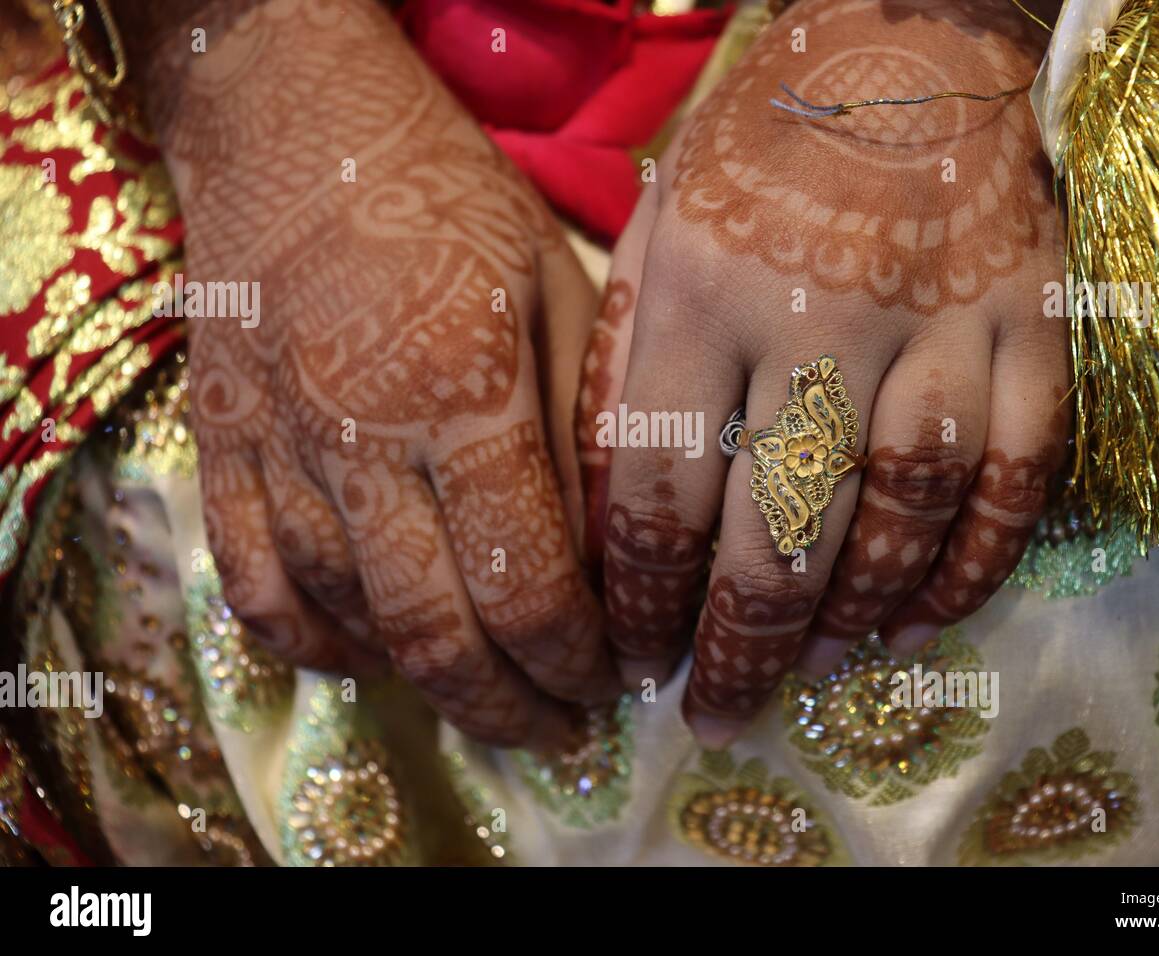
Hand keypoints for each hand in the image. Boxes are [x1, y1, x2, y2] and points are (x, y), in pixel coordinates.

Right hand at [129, 0, 617, 747]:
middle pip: (438, 632)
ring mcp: (278, 450)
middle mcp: (364, 442)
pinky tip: (368, 658)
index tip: (614, 682)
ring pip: (348, 623)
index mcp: (465, 396)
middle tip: (562, 728)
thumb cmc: (450, 198)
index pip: (527, 583)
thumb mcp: (558, 286)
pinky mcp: (219, 447)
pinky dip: (315, 646)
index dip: (577, 659)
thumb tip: (609, 554)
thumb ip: (582, 426)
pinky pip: (255, 587)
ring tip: (486, 699)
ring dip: (424, 686)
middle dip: (511, 705)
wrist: (295, 124)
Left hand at [579, 0, 1068, 746]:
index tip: (638, 660)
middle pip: (776, 533)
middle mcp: (817, 320)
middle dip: (740, 648)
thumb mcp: (654, 236)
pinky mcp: (1033, 324)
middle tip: (719, 711)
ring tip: (810, 668)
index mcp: (700, 295)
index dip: (644, 601)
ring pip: (898, 518)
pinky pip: (1013, 479)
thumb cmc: (755, 151)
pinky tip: (920, 618)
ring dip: (850, 616)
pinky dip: (969, 567)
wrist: (905, 43)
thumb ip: (626, 371)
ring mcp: (940, 324)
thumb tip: (609, 522)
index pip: (659, 493)